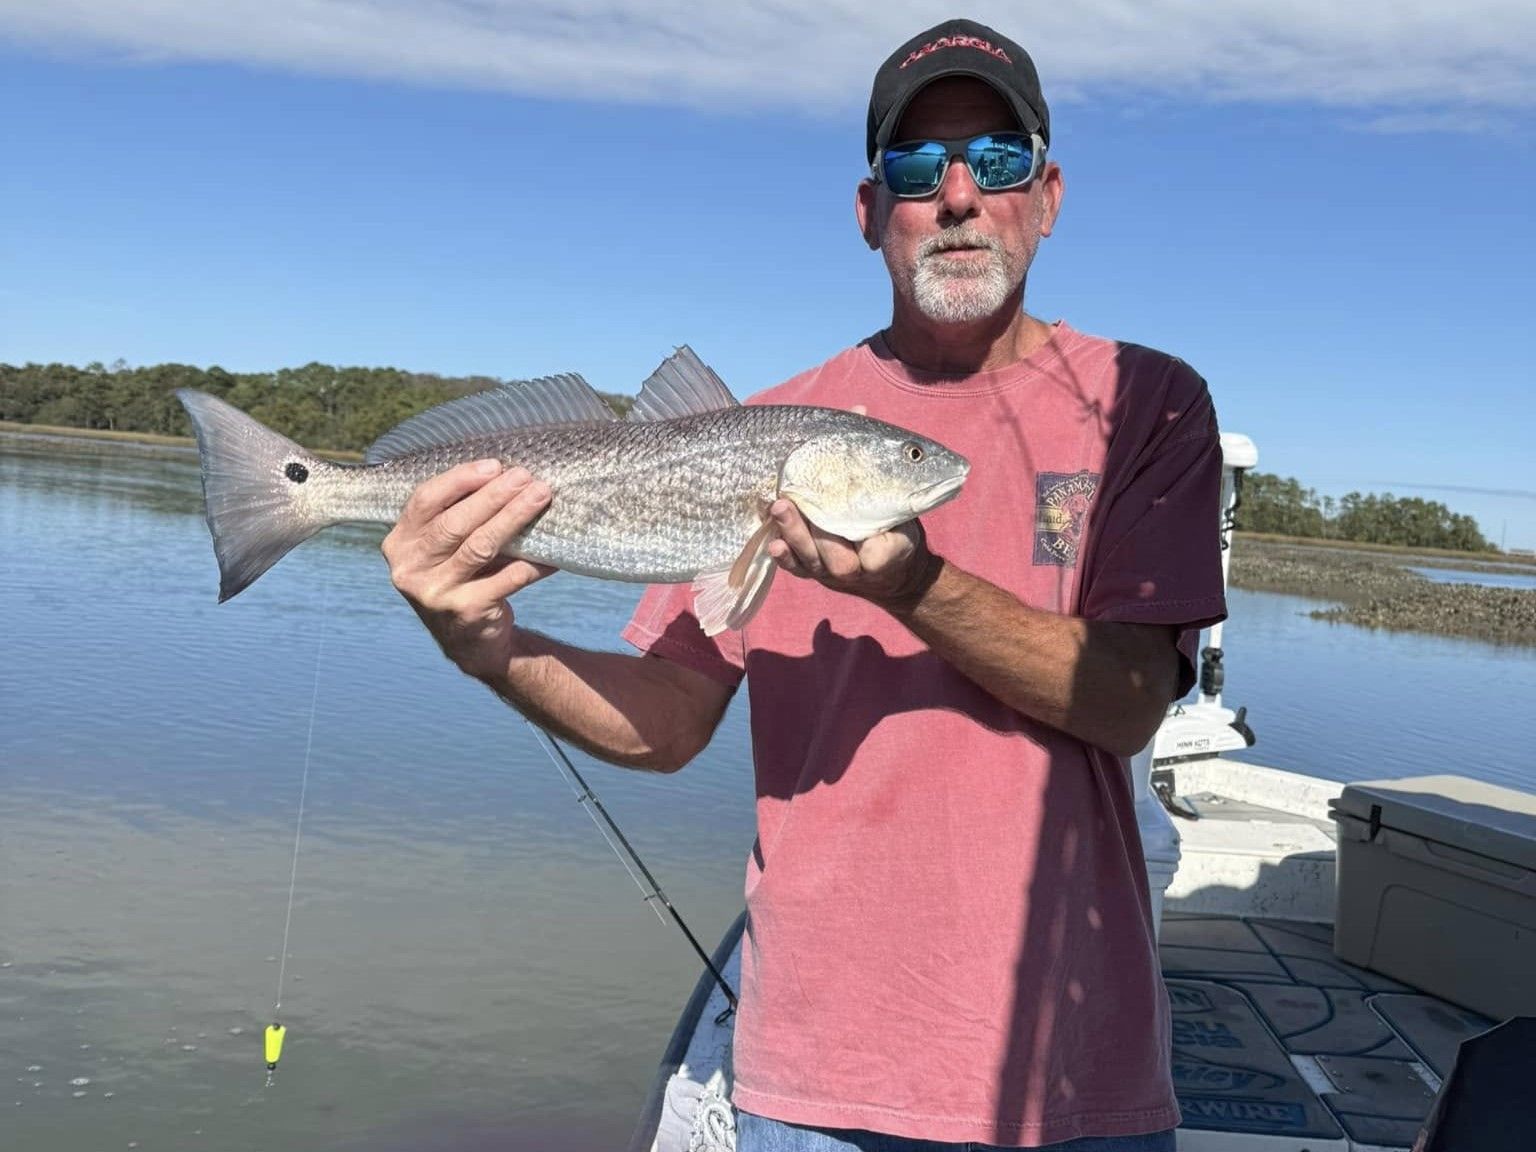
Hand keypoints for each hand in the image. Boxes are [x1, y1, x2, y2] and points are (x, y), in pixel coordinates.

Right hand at [382, 460, 555, 679]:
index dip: (459, 480)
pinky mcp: (465, 612)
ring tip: (540, 497)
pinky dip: (533, 562)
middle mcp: (409, 569)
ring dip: (513, 518)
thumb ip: (458, 515)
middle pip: (454, 523)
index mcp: (399, 544)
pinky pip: (508, 579)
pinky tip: (553, 550)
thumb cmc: (461, 578)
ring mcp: (435, 594)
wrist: (468, 641)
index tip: (494, 465)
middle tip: (525, 477)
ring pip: (480, 547)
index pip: (424, 501)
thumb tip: (505, 474)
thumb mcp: (443, 549)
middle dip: (493, 496)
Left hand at [765, 499, 942, 611]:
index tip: (868, 533)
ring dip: (793, 534)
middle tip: (798, 504)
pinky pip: (797, 567)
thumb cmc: (897, 537)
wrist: (893, 574)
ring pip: (810, 561)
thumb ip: (892, 512)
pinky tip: (772, 540)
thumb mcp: (905, 525)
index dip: (871, 546)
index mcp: (884, 560)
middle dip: (815, 533)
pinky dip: (784, 556)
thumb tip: (873, 483)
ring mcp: (831, 574)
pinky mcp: (814, 571)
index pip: (875, 555)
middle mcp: (855, 572)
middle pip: (836, 561)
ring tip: (780, 508)